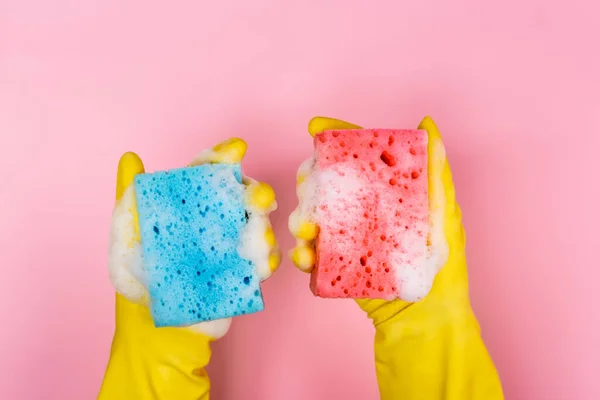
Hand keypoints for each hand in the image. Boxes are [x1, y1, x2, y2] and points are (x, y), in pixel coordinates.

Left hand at [99, 138, 279, 399]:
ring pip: (260, 224)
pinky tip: (263, 264)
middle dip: (256, 190)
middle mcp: (216, 220)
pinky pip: (266, 260)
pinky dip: (270, 259)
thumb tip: (129, 158)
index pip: (208, 172)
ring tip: (257, 237)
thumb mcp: (125, 240)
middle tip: (259, 198)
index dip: (223, 156)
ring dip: (265, 226)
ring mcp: (233, 245)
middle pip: (242, 194)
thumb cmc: (139, 281)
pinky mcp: (245, 272)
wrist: (157, 328)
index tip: (236, 149)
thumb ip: (129, 201)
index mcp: (190, 205)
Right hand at [290, 116, 467, 322]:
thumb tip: (427, 124)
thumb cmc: (442, 265)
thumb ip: (436, 171)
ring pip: (310, 216)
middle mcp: (362, 211)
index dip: (336, 136)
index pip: (358, 155)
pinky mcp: (335, 265)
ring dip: (301, 218)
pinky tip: (306, 257)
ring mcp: (347, 238)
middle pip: (326, 183)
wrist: (425, 318)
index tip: (316, 127)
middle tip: (308, 186)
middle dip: (309, 180)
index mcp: (385, 193)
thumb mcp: (444, 213)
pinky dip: (302, 254)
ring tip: (308, 230)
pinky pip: (310, 254)